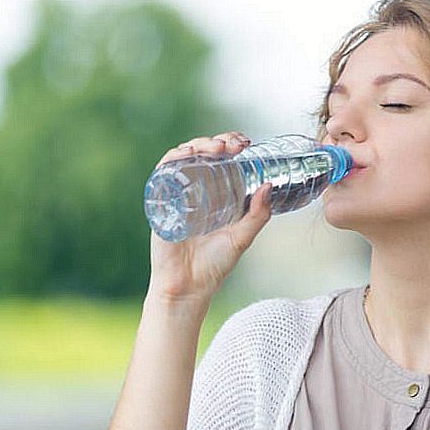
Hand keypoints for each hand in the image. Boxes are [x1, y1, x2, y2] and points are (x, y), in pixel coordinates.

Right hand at [147, 131, 272, 309]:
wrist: (187, 288)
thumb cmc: (213, 266)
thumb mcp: (242, 237)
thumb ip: (258, 215)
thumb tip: (268, 185)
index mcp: (215, 194)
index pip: (220, 159)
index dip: (230, 144)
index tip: (245, 143)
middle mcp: (194, 190)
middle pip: (201, 153)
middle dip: (217, 141)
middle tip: (233, 145)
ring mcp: (176, 194)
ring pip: (182, 157)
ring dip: (198, 145)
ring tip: (215, 149)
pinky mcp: (160, 202)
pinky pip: (162, 173)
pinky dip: (172, 159)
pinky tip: (185, 155)